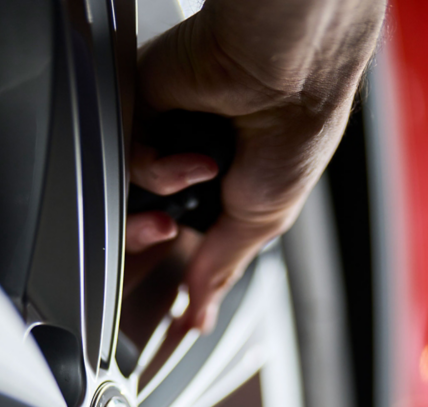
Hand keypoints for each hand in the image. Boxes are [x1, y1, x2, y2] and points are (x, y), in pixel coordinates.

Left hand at [126, 0, 386, 332]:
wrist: (289, 74)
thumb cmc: (296, 131)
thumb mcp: (263, 219)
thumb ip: (222, 266)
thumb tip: (200, 312)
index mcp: (223, 185)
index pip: (181, 235)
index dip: (175, 263)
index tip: (177, 304)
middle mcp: (188, 159)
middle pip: (143, 217)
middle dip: (154, 233)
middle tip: (169, 231)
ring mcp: (164, 133)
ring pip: (131, 192)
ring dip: (165, 194)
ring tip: (202, 177)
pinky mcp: (143, 105)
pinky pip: (131, 158)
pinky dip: (162, 167)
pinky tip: (194, 157)